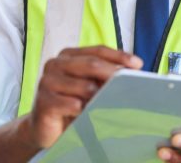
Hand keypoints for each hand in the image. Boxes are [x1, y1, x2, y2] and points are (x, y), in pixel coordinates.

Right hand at [25, 46, 142, 148]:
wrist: (45, 128)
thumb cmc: (71, 104)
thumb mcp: (89, 86)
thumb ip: (103, 76)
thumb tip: (129, 72)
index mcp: (68, 55)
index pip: (98, 51)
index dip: (119, 56)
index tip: (137, 64)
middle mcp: (56, 64)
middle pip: (92, 64)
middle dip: (113, 74)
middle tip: (129, 84)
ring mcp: (47, 81)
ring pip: (84, 86)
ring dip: (99, 97)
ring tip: (105, 105)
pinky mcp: (43, 101)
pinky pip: (72, 104)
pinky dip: (84, 110)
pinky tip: (86, 114)